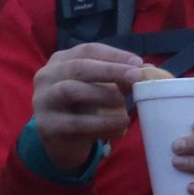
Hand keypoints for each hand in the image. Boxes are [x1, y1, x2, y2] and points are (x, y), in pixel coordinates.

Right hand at [27, 45, 144, 174]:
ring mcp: (43, 100)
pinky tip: (120, 127)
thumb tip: (150, 70)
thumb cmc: (83, 109)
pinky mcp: (47, 125)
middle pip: (78, 66)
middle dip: (110, 70)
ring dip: (103, 95)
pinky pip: (75, 123)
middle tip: (136, 77)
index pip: (87, 50)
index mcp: (60, 61)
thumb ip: (119, 79)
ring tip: (124, 103)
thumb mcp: (100, 90)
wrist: (62, 144)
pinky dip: (101, 124)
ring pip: (71, 90)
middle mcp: (47, 76)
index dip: (114, 55)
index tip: (138, 63)